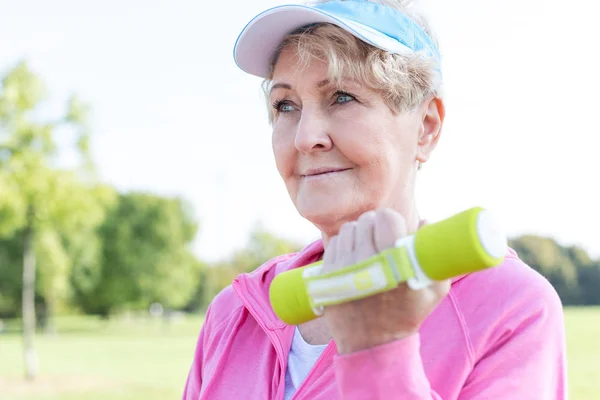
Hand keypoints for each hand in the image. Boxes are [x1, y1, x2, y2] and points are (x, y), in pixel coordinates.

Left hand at [321, 209, 449, 353]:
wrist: (372, 345)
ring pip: (348, 230)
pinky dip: (345, 246)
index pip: (385, 218)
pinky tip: (353, 259)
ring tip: (367, 250)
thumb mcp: (432, 290)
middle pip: (365, 221)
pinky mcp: (327, 276)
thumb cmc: (406, 315)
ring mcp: (343, 269)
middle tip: (380, 240)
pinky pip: (335, 244)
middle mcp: (366, 263)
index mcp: (393, 263)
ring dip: (359, 235)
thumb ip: (433, 254)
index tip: (393, 230)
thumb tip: (425, 220)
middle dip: (375, 226)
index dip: (391, 221)